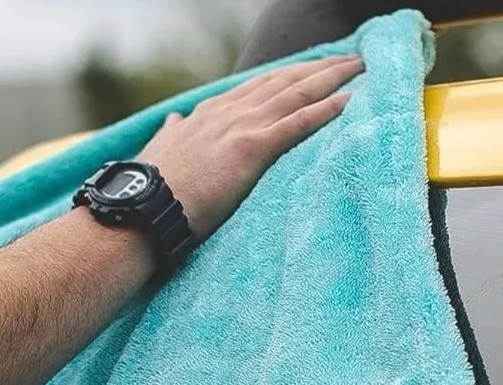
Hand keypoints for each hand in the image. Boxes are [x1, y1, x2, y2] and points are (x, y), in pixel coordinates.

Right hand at [139, 54, 363, 241]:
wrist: (144, 207)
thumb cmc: (151, 188)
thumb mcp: (162, 150)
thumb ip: (175, 133)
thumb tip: (176, 120)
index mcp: (210, 114)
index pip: (257, 86)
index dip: (287, 75)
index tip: (310, 68)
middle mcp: (229, 112)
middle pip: (283, 81)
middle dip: (318, 67)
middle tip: (349, 59)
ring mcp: (241, 127)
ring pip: (296, 93)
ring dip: (331, 77)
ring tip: (359, 68)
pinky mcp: (251, 149)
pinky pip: (297, 123)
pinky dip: (325, 109)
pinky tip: (348, 100)